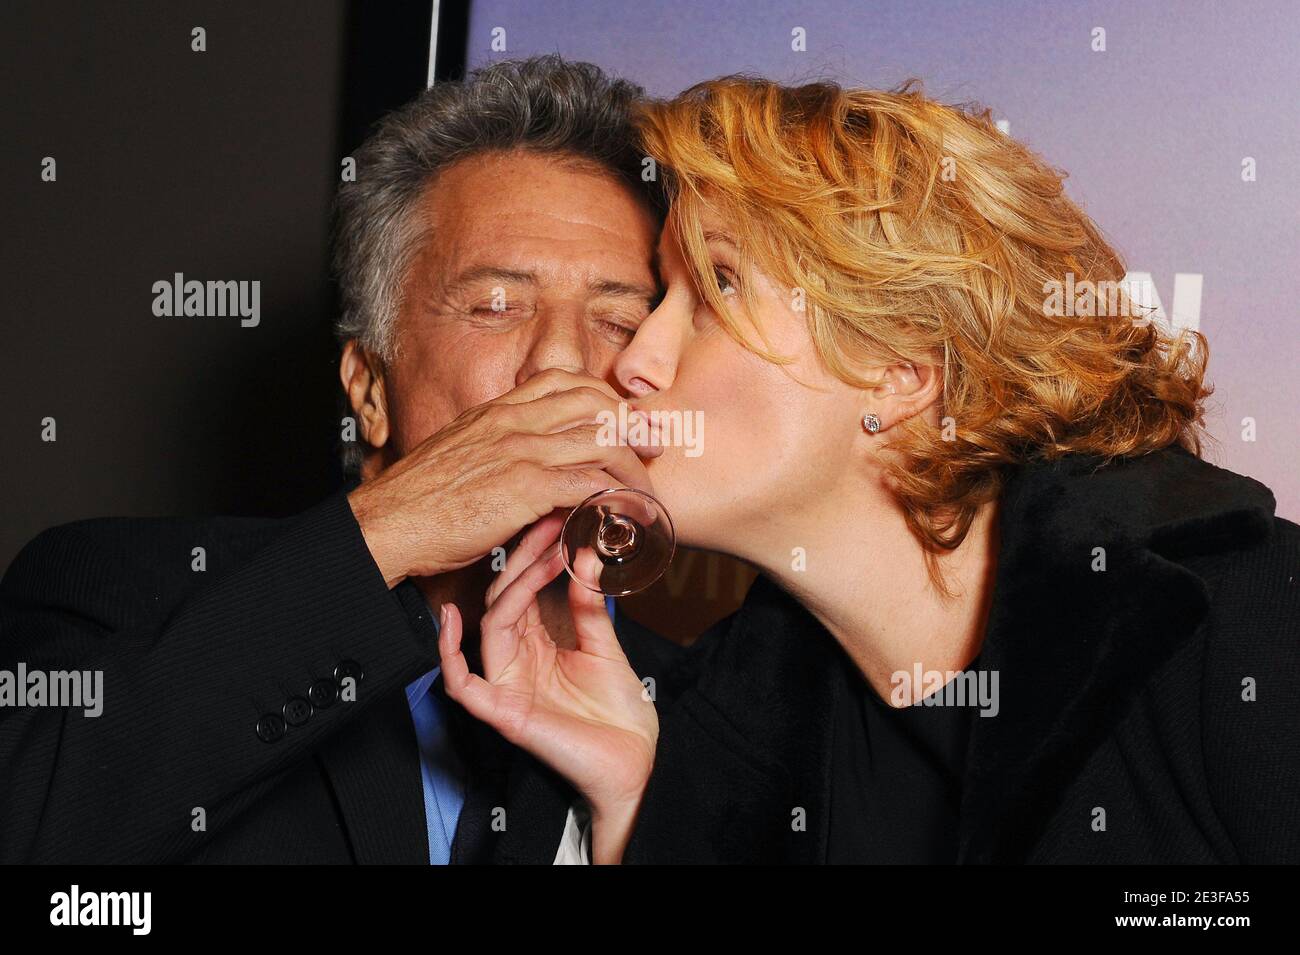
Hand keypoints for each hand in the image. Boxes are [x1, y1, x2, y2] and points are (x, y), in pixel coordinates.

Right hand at [348, 368, 660, 586]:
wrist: (386, 524)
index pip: (568, 382)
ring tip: (647, 496)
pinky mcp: (524, 487)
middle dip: (634, 428)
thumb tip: (534, 468)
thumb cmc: (419, 501)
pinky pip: (590, 482)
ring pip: (604, 441)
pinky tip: (623, 516)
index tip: (625, 425)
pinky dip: (616, 499)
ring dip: (635, 470)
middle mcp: (513, 420)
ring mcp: (520, 450)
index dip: (606, 400)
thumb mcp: (462, 457)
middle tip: (654, 453)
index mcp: (497, 409)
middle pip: (597, 404)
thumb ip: (501, 451)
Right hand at [438, 514, 656, 863]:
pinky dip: (449, 654)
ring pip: (491, 627)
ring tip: (542, 556)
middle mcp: (517, 658)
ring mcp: (508, 683)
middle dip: (524, 560)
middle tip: (549, 524)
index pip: (525, 589)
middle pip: (505, 599)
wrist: (634, 759)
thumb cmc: (618, 708)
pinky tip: (454, 620)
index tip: (559, 519)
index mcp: (538, 641)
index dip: (537, 554)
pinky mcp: (503, 712)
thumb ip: (588, 604)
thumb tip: (583, 554)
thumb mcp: (603, 644)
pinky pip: (461, 683)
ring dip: (513, 588)